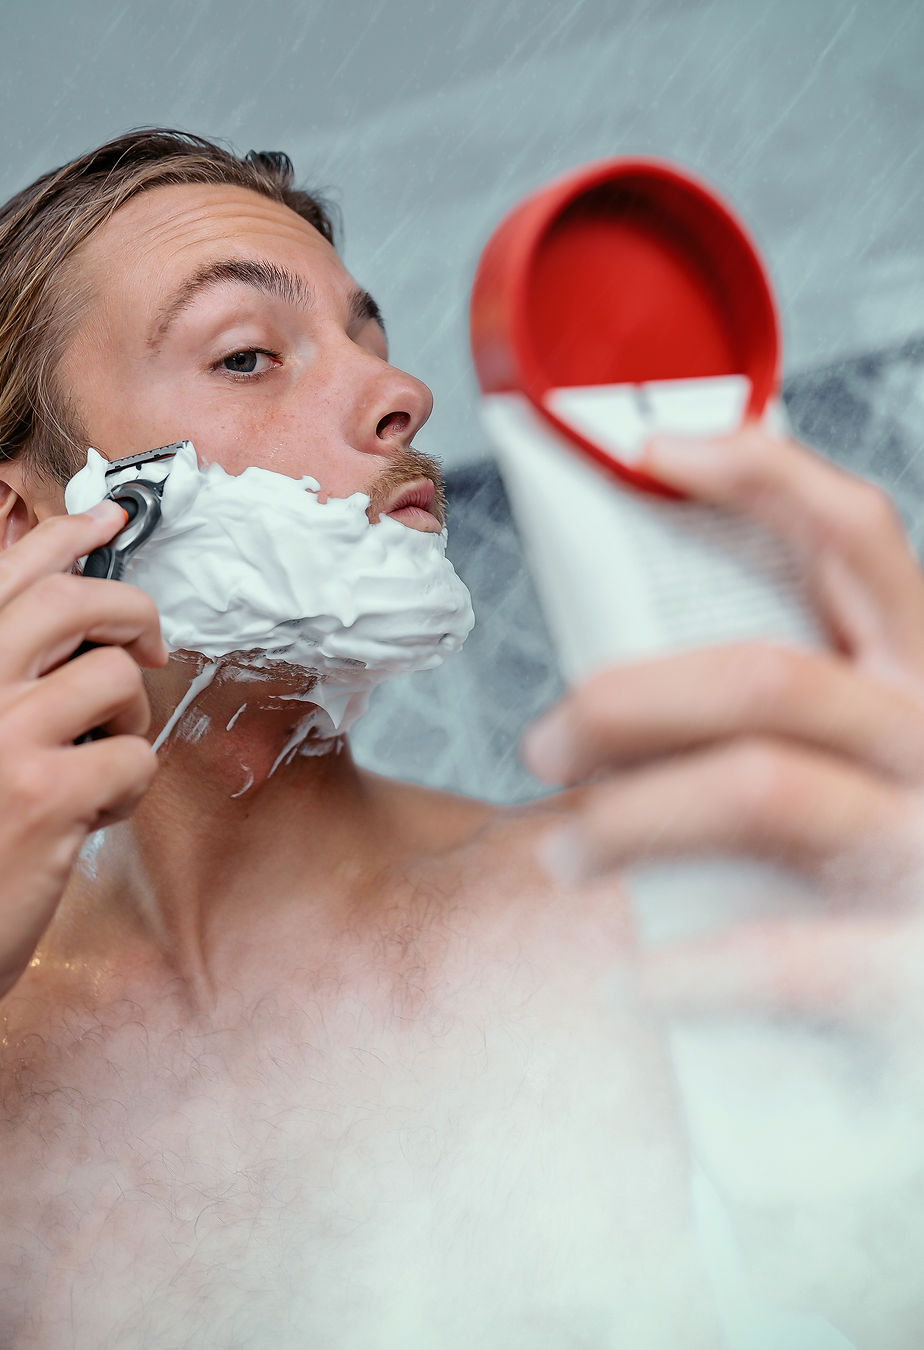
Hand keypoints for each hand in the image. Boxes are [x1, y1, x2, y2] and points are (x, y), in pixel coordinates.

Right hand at [0, 503, 167, 1045]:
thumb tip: (69, 634)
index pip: (3, 575)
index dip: (65, 536)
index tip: (108, 518)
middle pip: (74, 602)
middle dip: (133, 611)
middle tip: (150, 645)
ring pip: (115, 679)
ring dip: (130, 717)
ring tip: (100, 762)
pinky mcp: (45, 796)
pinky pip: (134, 756)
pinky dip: (130, 787)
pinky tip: (92, 816)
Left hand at [522, 425, 923, 1023]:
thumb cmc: (871, 866)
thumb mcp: (851, 757)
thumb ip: (779, 709)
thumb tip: (613, 687)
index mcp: (916, 676)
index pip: (854, 538)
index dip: (761, 475)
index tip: (649, 450)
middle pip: (766, 672)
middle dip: (627, 699)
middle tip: (545, 743)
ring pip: (760, 788)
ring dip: (631, 818)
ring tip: (562, 854)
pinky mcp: (918, 962)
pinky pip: (796, 958)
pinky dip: (696, 970)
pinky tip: (640, 980)